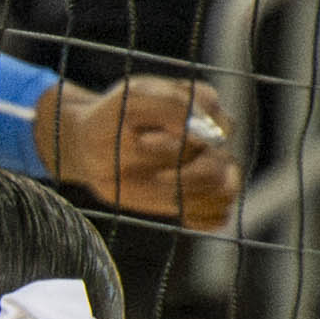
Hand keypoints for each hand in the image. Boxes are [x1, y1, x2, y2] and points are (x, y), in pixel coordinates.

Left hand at [56, 75, 238, 228]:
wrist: (92, 147)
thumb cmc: (112, 119)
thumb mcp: (132, 100)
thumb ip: (169, 104)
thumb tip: (199, 130)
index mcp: (202, 108)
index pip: (218, 129)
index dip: (186, 141)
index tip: (145, 141)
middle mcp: (211, 139)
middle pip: (222, 165)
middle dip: (189, 178)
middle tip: (157, 178)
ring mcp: (208, 167)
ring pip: (227, 191)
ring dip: (194, 197)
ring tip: (160, 190)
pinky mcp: (199, 195)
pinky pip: (219, 215)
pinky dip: (200, 218)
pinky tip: (176, 211)